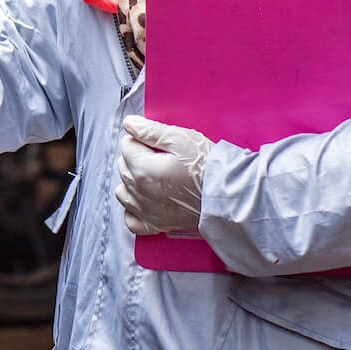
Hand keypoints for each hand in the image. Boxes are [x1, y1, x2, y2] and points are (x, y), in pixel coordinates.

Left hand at [114, 115, 210, 235]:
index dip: (141, 139)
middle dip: (136, 157)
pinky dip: (133, 209)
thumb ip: (149, 130)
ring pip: (123, 191)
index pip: (126, 145)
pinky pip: (131, 220)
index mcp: (143, 169)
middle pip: (123, 167)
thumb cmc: (207, 166)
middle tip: (161, 156)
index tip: (158, 143)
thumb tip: (128, 124)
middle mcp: (140, 192)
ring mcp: (146, 211)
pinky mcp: (156, 225)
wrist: (228, 194)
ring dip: (132, 181)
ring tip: (154, 175)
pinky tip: (145, 199)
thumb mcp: (180, 139)